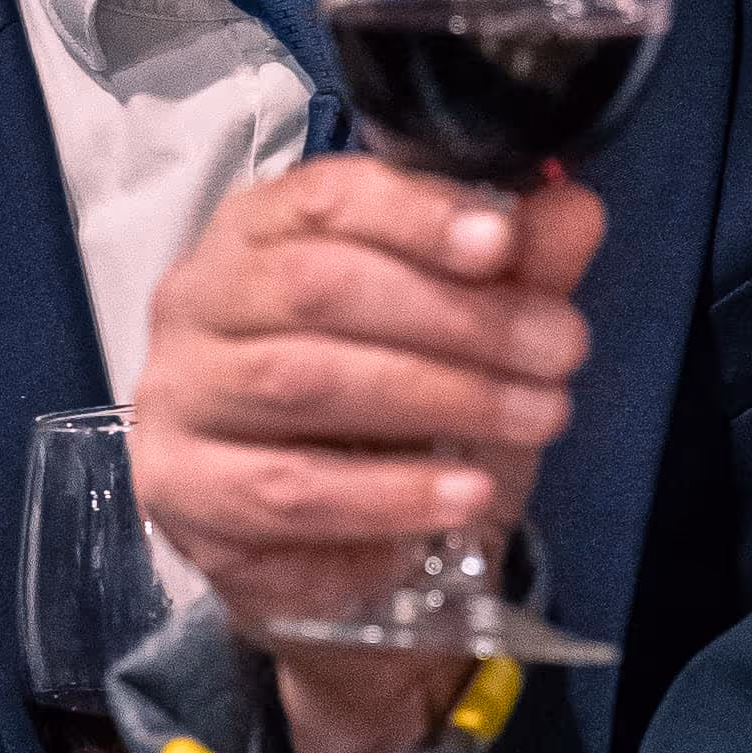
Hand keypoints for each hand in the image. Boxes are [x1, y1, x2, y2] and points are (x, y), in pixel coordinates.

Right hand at [132, 157, 608, 752]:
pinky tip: (462, 493)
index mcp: (259, 231)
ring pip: (303, 382)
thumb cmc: (397, 421)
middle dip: (454, 316)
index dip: (416, 213)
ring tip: (535, 416)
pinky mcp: (180, 490)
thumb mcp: (473, 338)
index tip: (502, 245)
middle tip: (560, 350)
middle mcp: (198, 299)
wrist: (343, 555)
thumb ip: (516, 271)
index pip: (325, 196)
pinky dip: (388, 493)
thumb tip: (574, 210)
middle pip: (316, 286)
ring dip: (437, 397)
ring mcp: (177, 396)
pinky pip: (289, 489)